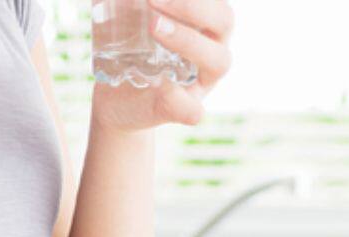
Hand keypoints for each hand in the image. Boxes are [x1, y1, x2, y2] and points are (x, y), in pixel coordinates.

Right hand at [91, 0, 234, 129]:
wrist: (126, 91)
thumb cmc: (143, 104)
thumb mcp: (153, 113)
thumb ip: (172, 109)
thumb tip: (188, 106)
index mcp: (213, 70)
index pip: (215, 55)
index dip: (188, 39)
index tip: (153, 26)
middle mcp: (216, 41)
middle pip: (222, 17)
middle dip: (188, 7)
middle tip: (150, 0)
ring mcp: (204, 20)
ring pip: (211, 0)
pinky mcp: (187, 7)